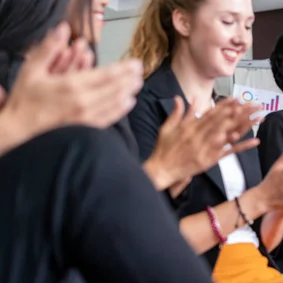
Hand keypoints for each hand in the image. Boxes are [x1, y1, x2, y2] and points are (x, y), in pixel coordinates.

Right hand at [0, 23, 142, 143]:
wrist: (20, 130)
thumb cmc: (26, 100)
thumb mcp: (32, 69)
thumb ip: (49, 49)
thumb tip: (63, 30)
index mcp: (72, 86)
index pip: (106, 75)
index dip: (123, 69)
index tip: (135, 63)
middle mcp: (83, 102)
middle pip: (115, 89)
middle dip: (129, 79)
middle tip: (140, 71)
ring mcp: (87, 118)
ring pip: (115, 103)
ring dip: (129, 92)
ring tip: (138, 84)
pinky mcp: (86, 129)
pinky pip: (109, 118)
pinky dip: (121, 109)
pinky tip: (128, 103)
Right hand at [145, 97, 261, 189]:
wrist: (161, 170)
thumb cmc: (163, 150)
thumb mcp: (167, 128)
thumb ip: (177, 113)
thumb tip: (180, 97)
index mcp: (191, 126)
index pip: (211, 112)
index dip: (225, 104)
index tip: (237, 98)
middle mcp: (200, 135)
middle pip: (224, 120)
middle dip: (240, 111)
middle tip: (253, 104)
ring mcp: (206, 148)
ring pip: (228, 133)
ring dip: (244, 125)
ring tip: (257, 118)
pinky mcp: (210, 160)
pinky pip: (229, 152)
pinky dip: (242, 146)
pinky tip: (255, 141)